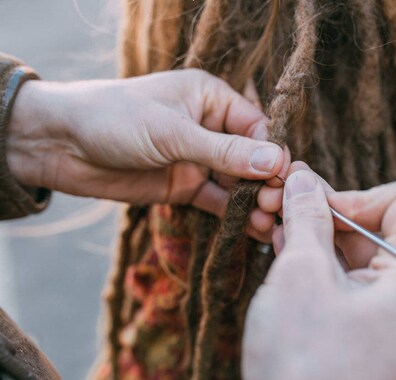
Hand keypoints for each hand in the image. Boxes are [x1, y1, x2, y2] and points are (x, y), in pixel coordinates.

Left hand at [6, 69, 287, 218]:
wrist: (61, 146)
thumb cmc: (114, 119)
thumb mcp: (173, 132)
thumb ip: (224, 150)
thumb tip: (276, 161)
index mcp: (211, 99)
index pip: (256, 127)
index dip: (272, 153)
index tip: (283, 179)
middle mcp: (210, 127)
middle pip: (252, 157)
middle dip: (266, 181)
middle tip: (276, 205)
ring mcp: (198, 159)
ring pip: (238, 182)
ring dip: (255, 202)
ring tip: (271, 223)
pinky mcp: (185, 186)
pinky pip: (219, 201)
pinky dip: (235, 214)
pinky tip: (253, 228)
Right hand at [243, 163, 395, 379]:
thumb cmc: (305, 363)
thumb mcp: (302, 275)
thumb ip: (307, 218)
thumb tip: (303, 180)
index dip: (354, 194)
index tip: (311, 206)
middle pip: (379, 227)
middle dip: (327, 214)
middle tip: (280, 205)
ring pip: (360, 256)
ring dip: (318, 239)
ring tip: (275, 229)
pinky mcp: (373, 334)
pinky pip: (351, 285)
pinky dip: (321, 267)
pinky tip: (286, 256)